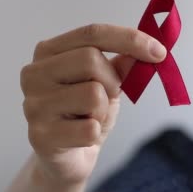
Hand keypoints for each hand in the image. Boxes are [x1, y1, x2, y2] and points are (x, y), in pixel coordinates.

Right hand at [19, 24, 166, 184]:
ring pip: (92, 94)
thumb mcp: (107, 82)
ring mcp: (33, 104)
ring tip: (90, 118)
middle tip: (108, 96)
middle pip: (90, 60)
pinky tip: (82, 136)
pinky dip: (96, 134)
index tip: (159, 51)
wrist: (68, 158)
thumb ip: (123, 63)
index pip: (92, 33)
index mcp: (48, 52)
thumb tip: (150, 48)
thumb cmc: (85, 113)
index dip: (129, 39)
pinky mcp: (39, 136)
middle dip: (112, 80)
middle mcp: (34, 74)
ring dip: (103, 110)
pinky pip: (89, 128)